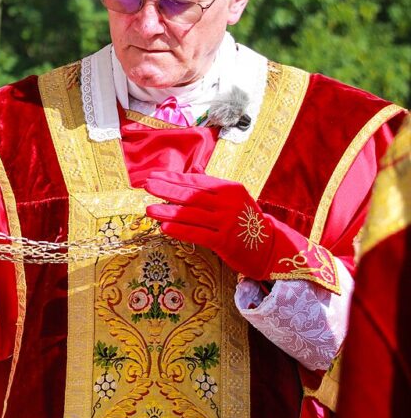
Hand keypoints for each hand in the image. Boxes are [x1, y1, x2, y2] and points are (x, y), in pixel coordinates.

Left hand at [144, 171, 309, 280]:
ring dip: (167, 212)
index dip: (173, 178)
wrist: (270, 248)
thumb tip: (193, 170)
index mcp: (229, 189)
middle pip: (191, 195)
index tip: (154, 175)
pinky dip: (179, 230)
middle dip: (166, 190)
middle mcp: (227, 203)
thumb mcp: (233, 198)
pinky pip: (196, 234)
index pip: (196, 181)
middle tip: (147, 187)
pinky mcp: (223, 242)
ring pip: (190, 215)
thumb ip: (212, 185)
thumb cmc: (246, 221)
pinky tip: (164, 227)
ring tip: (149, 209)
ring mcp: (226, 222)